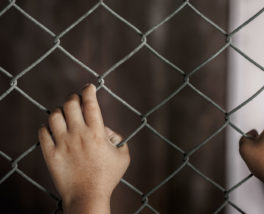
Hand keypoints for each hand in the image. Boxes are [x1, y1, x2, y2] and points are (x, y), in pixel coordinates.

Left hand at [38, 84, 129, 212]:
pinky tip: (53, 129)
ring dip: (60, 111)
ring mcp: (62, 144)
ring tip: (64, 115)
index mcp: (96, 133)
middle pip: (70, 104)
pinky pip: (42, 132)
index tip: (89, 87)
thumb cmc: (108, 177)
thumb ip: (119, 138)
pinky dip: (46, 126)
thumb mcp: (123, 156)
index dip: (89, 90)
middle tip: (76, 100)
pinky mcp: (50, 154)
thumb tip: (106, 128)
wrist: (87, 196)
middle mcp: (78, 135)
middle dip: (74, 98)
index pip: (90, 103)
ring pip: (54, 115)